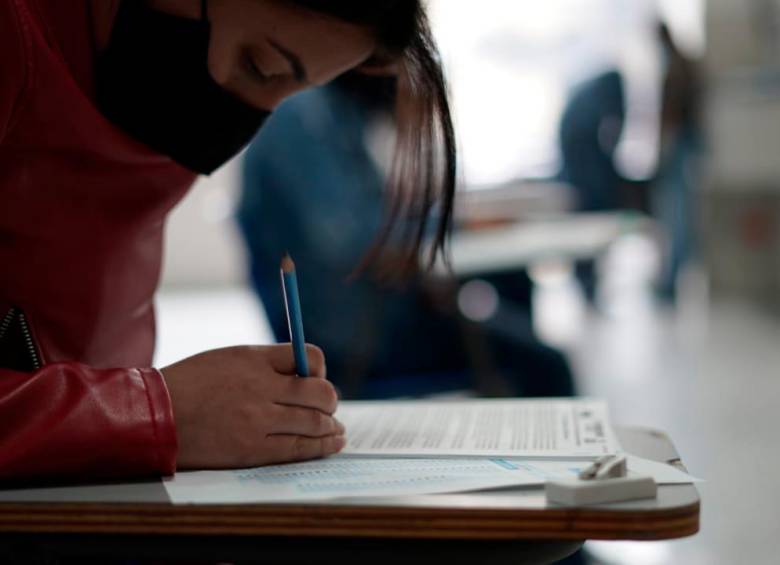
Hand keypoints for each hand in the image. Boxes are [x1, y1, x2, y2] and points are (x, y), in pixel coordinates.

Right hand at [160, 344, 344, 469]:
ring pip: (315, 422)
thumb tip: (302, 373)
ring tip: (336, 430)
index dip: (319, 370)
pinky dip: (322, 446)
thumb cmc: (190, 383)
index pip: (309, 357)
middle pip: (320, 392)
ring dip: (331, 426)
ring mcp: (259, 420)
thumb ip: (265, 363)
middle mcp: (262, 387)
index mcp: (255, 359)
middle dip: (330, 401)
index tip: (315, 379)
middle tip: (328, 408)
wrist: (155, 415)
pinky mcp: (253, 449)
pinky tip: (332, 443)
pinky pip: (299, 448)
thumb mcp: (228, 358)